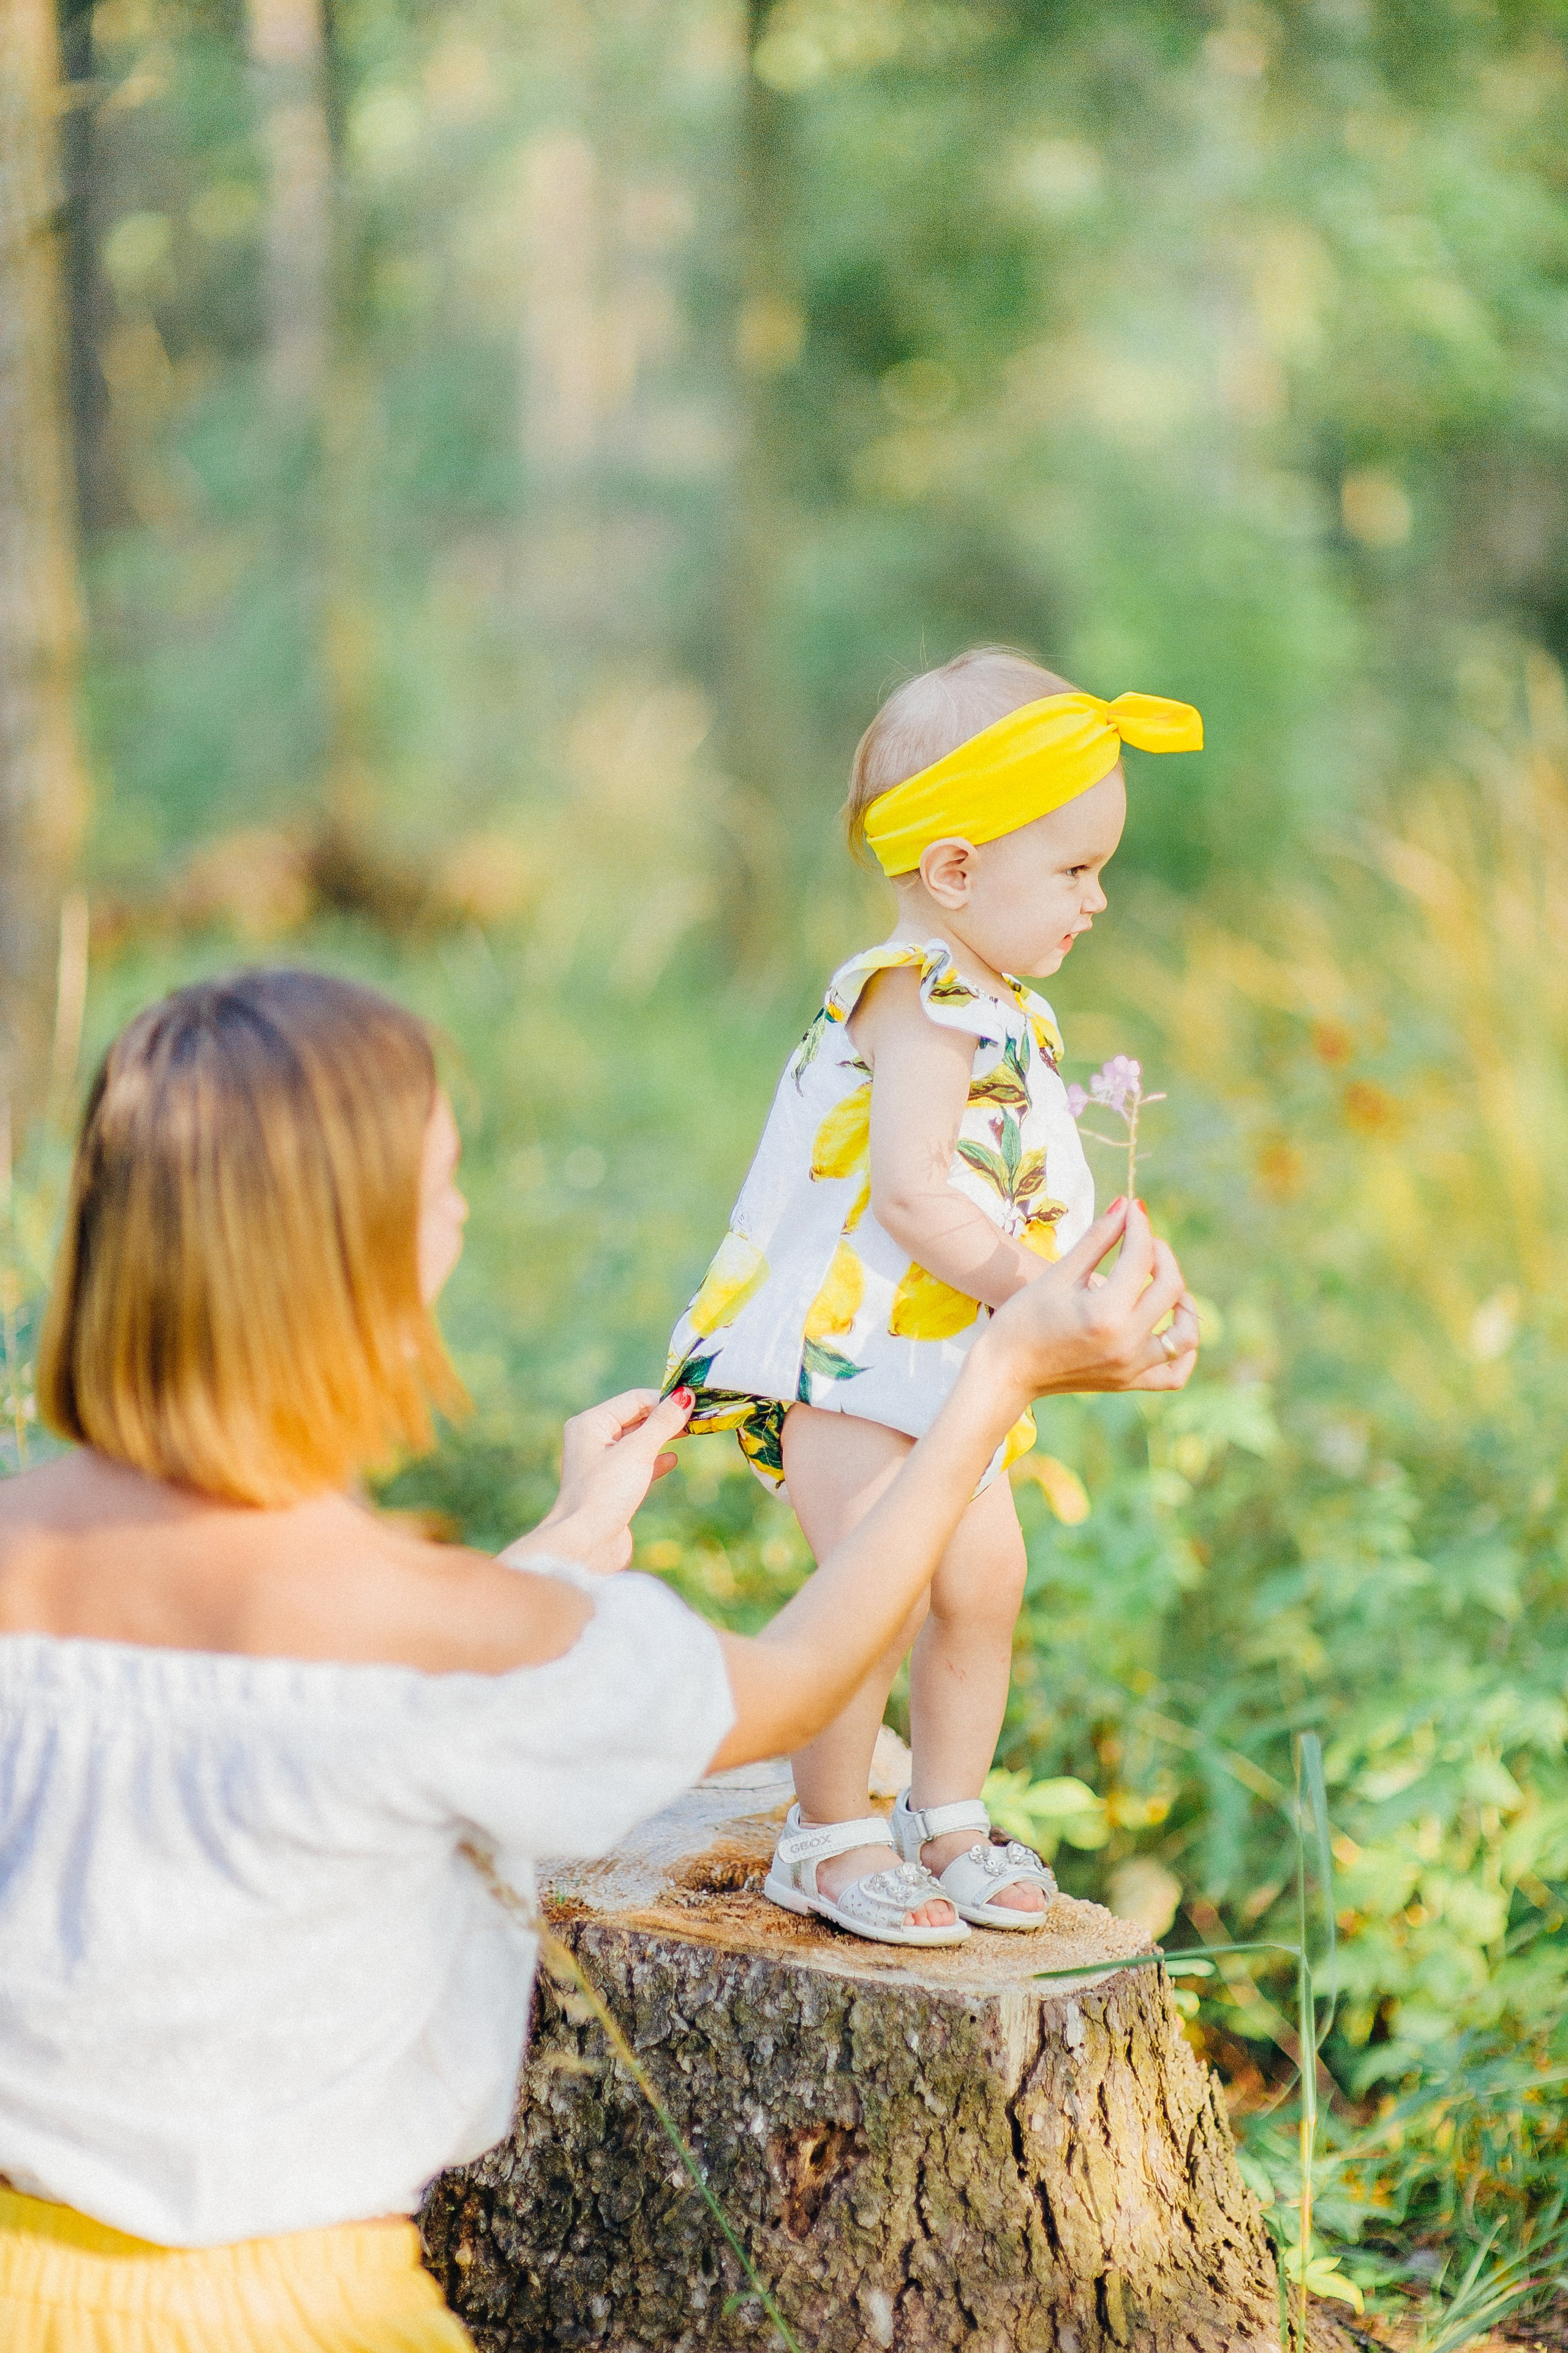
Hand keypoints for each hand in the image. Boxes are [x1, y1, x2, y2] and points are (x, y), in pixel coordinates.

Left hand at [499, 1387, 694, 1576]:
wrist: (587, 1545)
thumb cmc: (606, 1493)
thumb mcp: (637, 1452)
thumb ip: (663, 1423)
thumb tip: (685, 1396)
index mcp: (590, 1423)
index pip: (634, 1400)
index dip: (664, 1400)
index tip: (695, 1402)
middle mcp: (593, 1440)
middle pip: (636, 1418)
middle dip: (665, 1418)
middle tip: (698, 1416)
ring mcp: (602, 1465)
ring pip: (638, 1442)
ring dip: (663, 1437)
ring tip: (691, 1432)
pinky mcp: (613, 1487)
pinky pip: (638, 1465)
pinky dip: (655, 1460)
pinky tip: (673, 1460)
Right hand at [980, 1199, 1199, 1401]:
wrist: (1006, 1371)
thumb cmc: (1023, 1319)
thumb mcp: (1059, 1275)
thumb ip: (1097, 1239)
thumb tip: (1126, 1205)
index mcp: (1105, 1313)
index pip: (1141, 1257)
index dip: (1139, 1225)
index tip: (1133, 1209)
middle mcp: (1126, 1343)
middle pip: (1170, 1288)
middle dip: (1161, 1253)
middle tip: (1142, 1241)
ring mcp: (1131, 1367)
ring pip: (1185, 1335)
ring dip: (1184, 1304)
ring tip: (1164, 1285)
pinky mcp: (1128, 1382)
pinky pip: (1174, 1373)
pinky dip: (1183, 1351)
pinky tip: (1169, 1326)